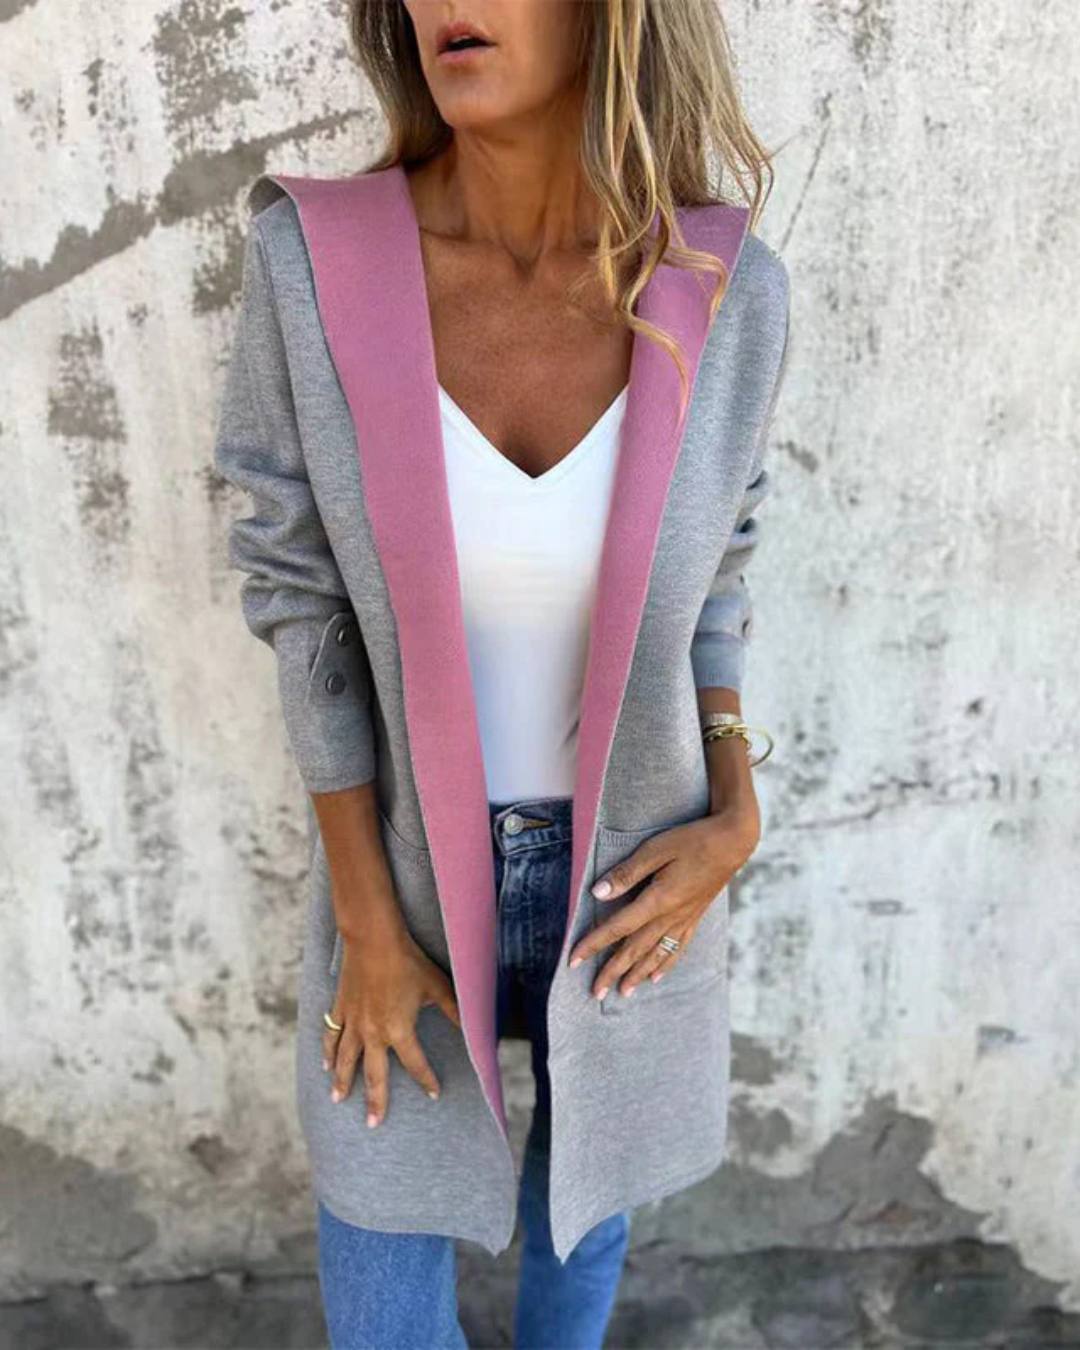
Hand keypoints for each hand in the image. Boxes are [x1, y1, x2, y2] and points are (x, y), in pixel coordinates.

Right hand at [322, 929, 461, 1127]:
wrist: (374, 939)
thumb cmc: (409, 961)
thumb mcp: (438, 987)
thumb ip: (454, 1011)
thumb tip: (476, 1029)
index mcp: (399, 1030)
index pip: (415, 1064)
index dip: (426, 1080)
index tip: (434, 1094)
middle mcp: (373, 1033)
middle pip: (374, 1074)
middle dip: (375, 1100)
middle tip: (374, 1123)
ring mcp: (354, 1022)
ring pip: (345, 1059)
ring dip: (342, 1081)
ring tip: (338, 1099)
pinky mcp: (341, 1008)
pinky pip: (331, 1034)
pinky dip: (327, 1051)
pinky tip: (324, 1064)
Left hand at [568, 808, 759, 999]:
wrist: (733, 842)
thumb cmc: (693, 840)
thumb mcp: (655, 849)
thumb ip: (627, 873)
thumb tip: (598, 892)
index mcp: (657, 900)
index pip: (618, 927)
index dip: (593, 944)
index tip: (574, 960)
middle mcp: (671, 916)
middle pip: (635, 949)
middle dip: (612, 971)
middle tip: (595, 993)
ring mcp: (685, 919)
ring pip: (656, 954)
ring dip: (637, 974)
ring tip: (623, 992)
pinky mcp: (695, 917)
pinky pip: (678, 948)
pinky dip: (665, 965)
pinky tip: (657, 977)